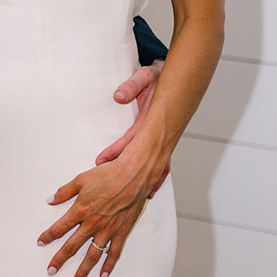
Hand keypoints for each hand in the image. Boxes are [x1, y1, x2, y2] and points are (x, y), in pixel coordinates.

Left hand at [37, 150, 158, 276]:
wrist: (133, 175)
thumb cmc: (108, 174)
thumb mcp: (81, 179)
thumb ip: (64, 192)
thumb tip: (50, 200)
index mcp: (80, 210)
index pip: (60, 227)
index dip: (48, 236)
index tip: (40, 243)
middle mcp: (92, 223)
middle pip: (72, 245)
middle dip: (60, 259)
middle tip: (51, 271)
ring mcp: (108, 230)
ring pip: (92, 255)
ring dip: (83, 270)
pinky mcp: (122, 232)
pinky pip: (114, 253)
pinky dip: (109, 266)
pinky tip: (103, 276)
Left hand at [95, 61, 169, 195]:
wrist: (176, 79)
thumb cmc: (157, 77)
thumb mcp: (145, 76)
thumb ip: (132, 85)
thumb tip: (118, 95)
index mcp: (151, 120)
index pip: (130, 140)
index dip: (115, 152)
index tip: (100, 162)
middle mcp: (159, 134)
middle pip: (141, 159)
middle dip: (124, 174)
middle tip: (108, 187)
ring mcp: (164, 140)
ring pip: (154, 166)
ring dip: (143, 183)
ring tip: (129, 200)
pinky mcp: (164, 142)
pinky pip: (160, 165)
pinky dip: (156, 180)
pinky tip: (150, 193)